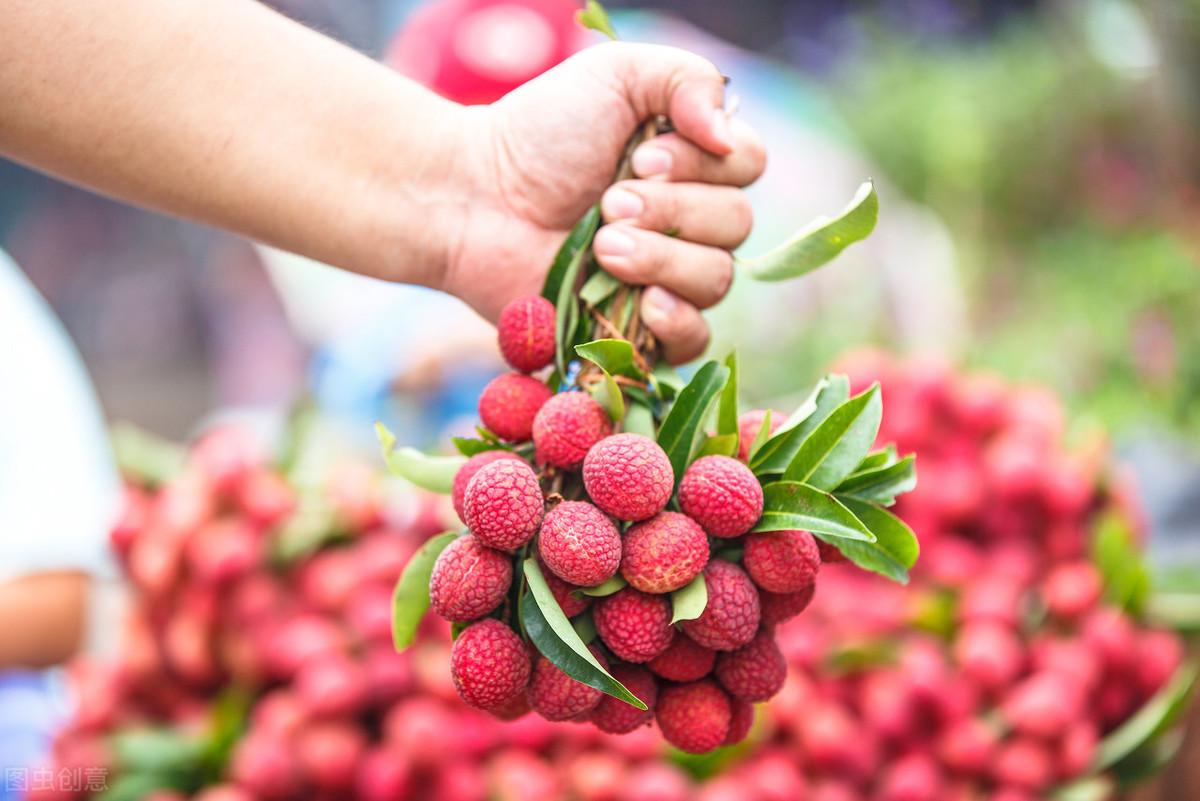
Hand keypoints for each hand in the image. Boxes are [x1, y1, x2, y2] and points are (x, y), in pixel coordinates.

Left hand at [442, 42, 765, 363]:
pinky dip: (677, 321)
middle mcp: (691, 219)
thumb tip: (727, 133)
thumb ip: (686, 78)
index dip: (704, 164)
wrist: (475, 199)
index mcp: (694, 160)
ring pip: (715, 279)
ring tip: (601, 247)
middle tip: (607, 203)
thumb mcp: (615, 74)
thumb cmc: (539, 133)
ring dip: (660, 258)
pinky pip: (694, 340)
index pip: (748, 164)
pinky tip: (644, 304)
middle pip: (736, 224)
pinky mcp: (640, 329)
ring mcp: (668, 277)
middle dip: (671, 210)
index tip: (639, 158)